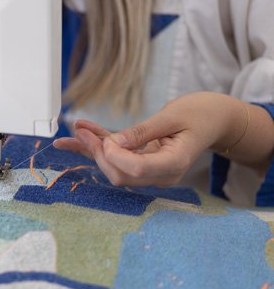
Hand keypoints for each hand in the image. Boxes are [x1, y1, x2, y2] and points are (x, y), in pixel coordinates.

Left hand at [53, 93, 251, 186]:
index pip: (136, 170)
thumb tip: (114, 143)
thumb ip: (142, 132)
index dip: (115, 156)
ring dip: (92, 150)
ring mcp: (152, 172)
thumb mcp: (171, 117)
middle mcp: (161, 174)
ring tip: (75, 131)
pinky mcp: (143, 164)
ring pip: (114, 168)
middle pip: (121, 174)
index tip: (104, 139)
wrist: (213, 119)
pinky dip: (98, 146)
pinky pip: (118, 158)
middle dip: (98, 154)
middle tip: (81, 130)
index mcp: (174, 164)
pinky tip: (81, 132)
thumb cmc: (199, 114)